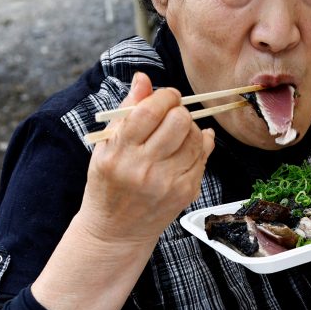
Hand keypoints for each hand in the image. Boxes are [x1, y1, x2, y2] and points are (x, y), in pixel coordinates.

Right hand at [76, 72, 215, 246]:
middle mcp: (143, 168)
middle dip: (180, 110)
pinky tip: (186, 148)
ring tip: (177, 134)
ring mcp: (167, 182)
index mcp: (119, 153)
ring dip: (191, 128)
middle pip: (179, 121)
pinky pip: (203, 157)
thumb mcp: (106, 146)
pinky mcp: (185, 192)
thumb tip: (144, 78)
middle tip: (172, 114)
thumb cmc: (108, 183)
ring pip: (196, 137)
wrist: (115, 231)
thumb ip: (127, 110)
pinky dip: (199, 146)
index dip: (165, 96)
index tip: (167, 96)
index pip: (150, 112)